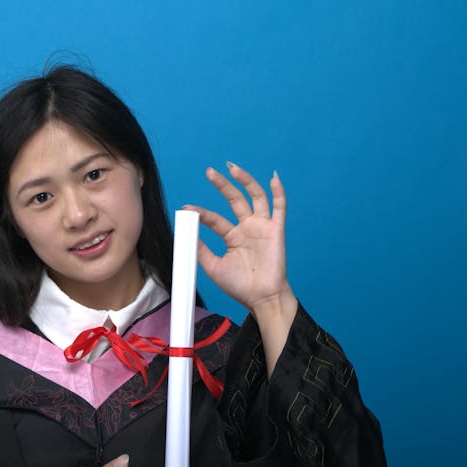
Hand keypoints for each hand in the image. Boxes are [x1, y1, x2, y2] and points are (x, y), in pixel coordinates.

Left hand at [184, 162, 292, 311]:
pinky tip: (274, 178)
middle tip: (209, 172)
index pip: (215, 219)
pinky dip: (278, 192)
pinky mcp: (276, 230)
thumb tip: (186, 234)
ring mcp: (262, 227)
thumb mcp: (214, 267)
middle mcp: (247, 228)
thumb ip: (201, 250)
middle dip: (222, 185)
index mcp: (233, 237)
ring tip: (233, 168)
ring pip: (255, 197)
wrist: (261, 298)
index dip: (201, 213)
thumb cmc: (239, 286)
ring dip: (246, 181)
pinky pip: (280, 207)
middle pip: (234, 200)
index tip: (187, 208)